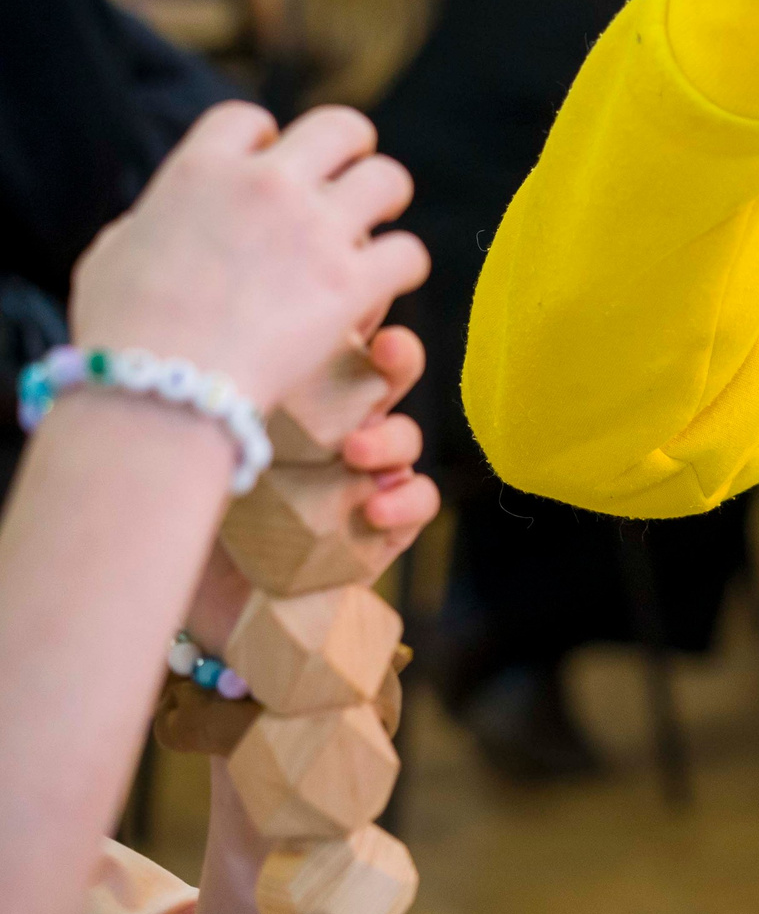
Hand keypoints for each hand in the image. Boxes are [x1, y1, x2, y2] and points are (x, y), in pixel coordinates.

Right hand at [67, 103, 428, 411]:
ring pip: (389, 179)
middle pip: (339, 127)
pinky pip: (409, 253)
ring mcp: (315, 230)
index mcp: (201, 171)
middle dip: (351, 149)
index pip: (249, 120)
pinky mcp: (351, 282)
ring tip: (377, 225)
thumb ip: (146, 227)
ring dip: (386, 201)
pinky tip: (387, 284)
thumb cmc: (123, 335)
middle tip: (349, 179)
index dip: (265, 140)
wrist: (160, 391)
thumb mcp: (111, 257)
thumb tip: (152, 225)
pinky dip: (403, 268)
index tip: (268, 166)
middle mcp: (266, 186)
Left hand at [183, 326, 439, 651]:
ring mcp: (362, 479)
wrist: (192, 610)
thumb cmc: (183, 522)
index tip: (350, 303)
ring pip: (406, 435)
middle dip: (396, 355)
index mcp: (291, 399)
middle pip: (385, 375)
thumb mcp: (188, 454)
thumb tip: (194, 365)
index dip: (357, 316)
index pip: (335, 343)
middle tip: (385, 351)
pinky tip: (377, 508)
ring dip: (392, 436)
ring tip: (359, 453)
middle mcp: (334, 430)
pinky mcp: (380, 531)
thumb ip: (202, 413)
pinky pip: (419, 500)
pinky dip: (408, 499)